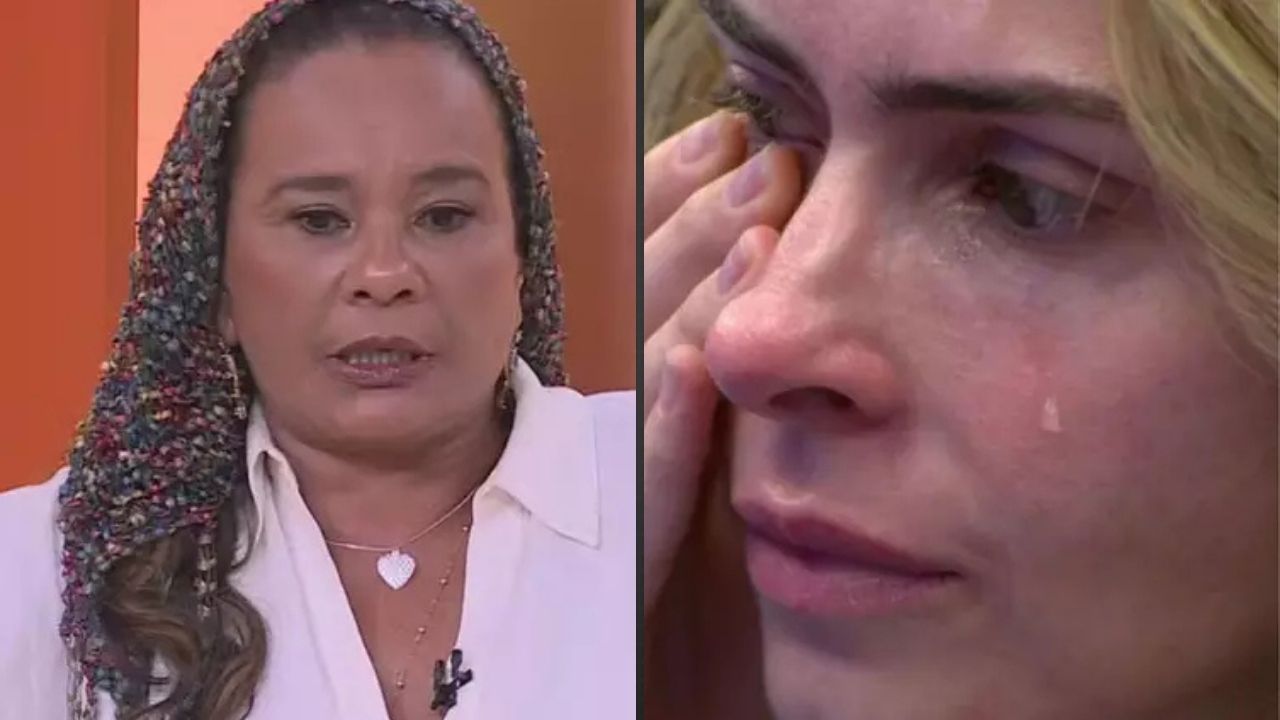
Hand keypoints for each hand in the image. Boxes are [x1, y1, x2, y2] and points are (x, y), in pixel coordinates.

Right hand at [642, 112, 802, 718]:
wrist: (681, 715)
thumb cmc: (726, 619)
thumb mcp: (738, 490)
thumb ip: (743, 405)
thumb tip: (764, 280)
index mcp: (657, 417)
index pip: (660, 289)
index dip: (682, 208)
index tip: (732, 138)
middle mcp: (624, 447)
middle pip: (647, 317)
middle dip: (694, 229)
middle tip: (756, 156)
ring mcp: (618, 505)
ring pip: (642, 388)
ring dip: (690, 306)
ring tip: (748, 228)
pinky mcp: (622, 580)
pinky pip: (645, 501)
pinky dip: (665, 434)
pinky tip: (692, 368)